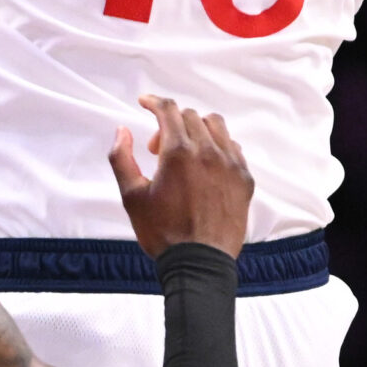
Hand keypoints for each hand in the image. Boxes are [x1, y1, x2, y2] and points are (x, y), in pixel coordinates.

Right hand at [109, 97, 252, 259]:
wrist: (199, 264)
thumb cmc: (163, 233)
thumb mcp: (132, 197)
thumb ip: (122, 158)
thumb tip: (122, 131)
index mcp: (178, 152)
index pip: (168, 110)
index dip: (154, 102)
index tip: (144, 103)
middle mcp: (208, 151)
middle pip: (190, 116)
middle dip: (170, 123)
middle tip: (157, 149)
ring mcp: (231, 164)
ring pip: (215, 126)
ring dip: (196, 128)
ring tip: (184, 151)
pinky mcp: (244, 179)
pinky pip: (233, 147)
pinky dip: (217, 145)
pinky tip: (206, 163)